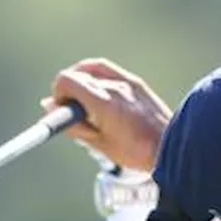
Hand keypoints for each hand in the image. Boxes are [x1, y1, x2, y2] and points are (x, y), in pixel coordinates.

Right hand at [43, 58, 171, 173]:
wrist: (171, 148)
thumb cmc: (136, 151)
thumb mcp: (98, 143)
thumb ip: (72, 124)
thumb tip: (49, 107)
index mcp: (102, 101)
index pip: (66, 80)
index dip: (58, 94)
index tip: (60, 109)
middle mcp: (114, 86)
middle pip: (78, 74)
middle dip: (68, 89)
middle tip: (71, 109)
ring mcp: (127, 81)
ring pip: (93, 68)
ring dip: (82, 79)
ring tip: (83, 100)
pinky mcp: (137, 83)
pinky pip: (110, 70)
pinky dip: (98, 76)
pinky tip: (99, 93)